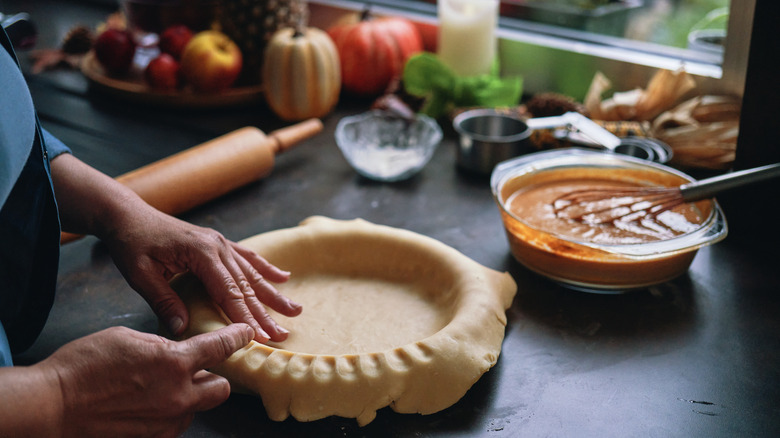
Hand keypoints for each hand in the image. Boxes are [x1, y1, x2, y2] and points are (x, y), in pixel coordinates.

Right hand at [40, 324, 254, 437]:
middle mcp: (178, 394)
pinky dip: (169, 413)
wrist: (54, 405)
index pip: (220, 348)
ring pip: (196, 407)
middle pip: (220, 388)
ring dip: (188, 396)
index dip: (237, 337)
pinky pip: (174, 424)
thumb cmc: (84, 366)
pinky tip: (147, 404)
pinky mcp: (154, 437)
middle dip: (213, 377)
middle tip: (195, 369)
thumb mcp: (128, 338)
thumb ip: (161, 344)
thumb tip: (175, 349)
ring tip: (159, 388)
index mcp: (174, 362)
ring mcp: (167, 421)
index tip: (247, 333)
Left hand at [102, 206, 301, 342]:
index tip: (261, 337)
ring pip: (252, 273)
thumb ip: (163, 301)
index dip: (245, 317)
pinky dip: (266, 268)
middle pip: (246, 286)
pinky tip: (282, 277)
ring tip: (295, 310)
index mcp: (201, 254)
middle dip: (265, 312)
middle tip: (282, 335)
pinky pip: (247, 257)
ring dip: (273, 294)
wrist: (128, 214)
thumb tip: (182, 329)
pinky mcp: (218, 243)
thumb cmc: (132, 243)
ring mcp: (220, 243)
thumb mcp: (140, 275)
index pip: (229, 293)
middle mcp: (217, 247)